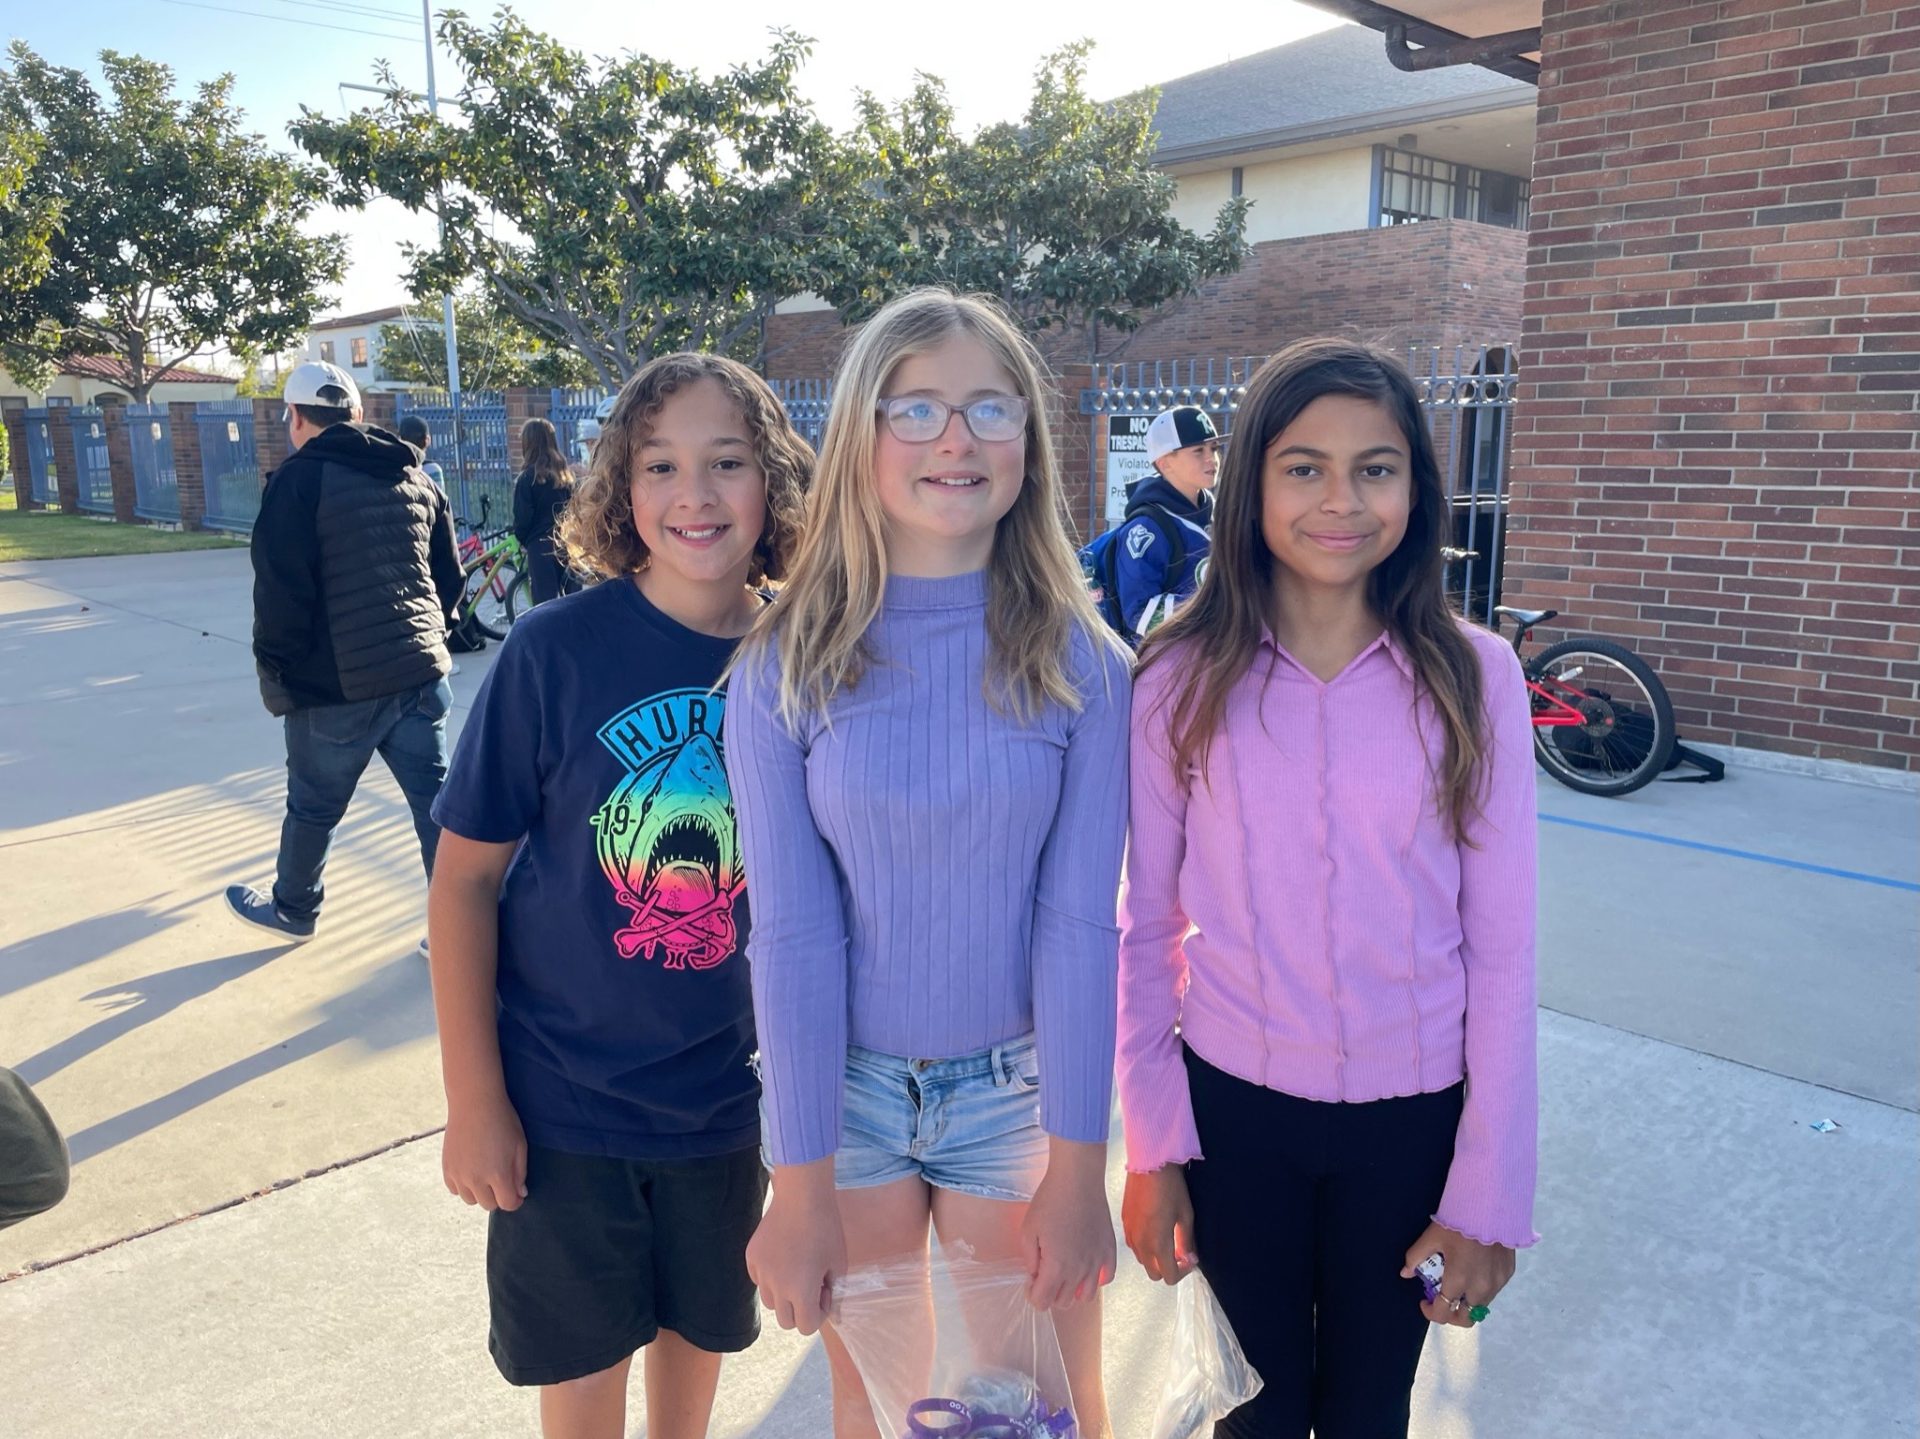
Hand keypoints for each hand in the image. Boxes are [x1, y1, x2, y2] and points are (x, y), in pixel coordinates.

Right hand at [442, 1093, 526, 1211]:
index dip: (515, 1200)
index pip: (507, 1204)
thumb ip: (520, 1173)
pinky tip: (471, 1170)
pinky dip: (463, 1185)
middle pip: (488, 1205)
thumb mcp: (520, 1145)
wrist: (474, 1102)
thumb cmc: (502, 1121)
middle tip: (501, 1179)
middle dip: (498, 1196)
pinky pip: (455, 1190)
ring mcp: (458, 1175)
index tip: (517, 1193)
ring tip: (485, 1173)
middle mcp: (476, 1179)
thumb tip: (520, 1194)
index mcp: (498, 1174)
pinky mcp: (446, 1169)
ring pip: (470, 1200)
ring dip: (479, 1192)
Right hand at [746, 1159, 844, 1335]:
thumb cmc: (827, 1228)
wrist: (802, 1196)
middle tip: (812, 1285)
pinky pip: (759, 1280)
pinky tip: (784, 1257)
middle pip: (786, 1321)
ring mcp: (760, 1272)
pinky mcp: (751, 1257)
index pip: (806, 1326)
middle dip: (801, 1309)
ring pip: (770, 1302)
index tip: (825, 1290)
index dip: (820, 1312)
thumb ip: (834, 1291)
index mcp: (800, 1292)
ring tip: (797, 1271)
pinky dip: (770, 1277)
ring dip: (784, 1295)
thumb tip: (829, 1307)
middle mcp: (776, 1287)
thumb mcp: (839, 1263)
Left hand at [1021, 1138, 1116, 1309]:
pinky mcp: (1109, 1251)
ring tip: (1064, 1272)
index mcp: (1057, 1267)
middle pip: (1063, 1302)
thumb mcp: (1028, 1230)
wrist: (1078, 1180)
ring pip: (1085, 1297)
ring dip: (1072, 1290)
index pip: (1043, 1302)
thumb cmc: (1049, 1202)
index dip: (1033, 1295)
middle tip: (1044, 1273)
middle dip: (1050, 1293)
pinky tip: (1085, 1265)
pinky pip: (1106, 1279)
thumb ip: (1030, 1260)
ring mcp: (1097, 1262)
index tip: (1031, 1281)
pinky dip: (1095, 1279)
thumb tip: (1035, 1275)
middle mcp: (1079, 1271)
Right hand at [1122, 1165, 1196, 1285]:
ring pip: (1143, 1260)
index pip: (1169, 1276)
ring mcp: (1130, 1234)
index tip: (1190, 1258)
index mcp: (1158, 1244)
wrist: (1149, 1164)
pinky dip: (1145, 1246)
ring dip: (1155, 1257)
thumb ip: (1187, 1241)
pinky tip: (1154, 1229)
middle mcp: (1140, 1244)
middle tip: (1180, 1251)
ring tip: (1167, 1240)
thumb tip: (1189, 1257)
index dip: (1183, 1272)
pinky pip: (1134, 1245)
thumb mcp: (1185, 1215)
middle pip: (1154, 1273)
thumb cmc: (1171, 1188)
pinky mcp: (1124, 1223)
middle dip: (1169, 1267)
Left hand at [1401, 1221, 1515, 1327]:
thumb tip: (1405, 1273)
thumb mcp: (1431, 1237)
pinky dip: (1481, 1289)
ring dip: (1467, 1302)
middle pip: (1466, 1319)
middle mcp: (1480, 1289)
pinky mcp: (1508, 1275)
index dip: (1430, 1312)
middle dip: (1451, 1315)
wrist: (1491, 1208)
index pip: (1443, 1313)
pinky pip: (1493, 1292)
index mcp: (1458, 1281)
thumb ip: (1415, 1257)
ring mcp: (1497, 1283)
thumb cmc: (1458, 1223)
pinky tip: (1475, 1272)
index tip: (1424, 1301)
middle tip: (1443, 1300)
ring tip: (1459, 1283)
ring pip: (1481, 1306)